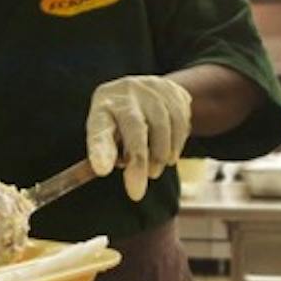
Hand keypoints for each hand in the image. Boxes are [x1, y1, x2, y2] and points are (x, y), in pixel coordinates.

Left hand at [85, 75, 191, 201]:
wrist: (146, 90)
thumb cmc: (119, 120)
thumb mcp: (105, 132)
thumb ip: (103, 151)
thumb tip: (102, 170)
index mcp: (102, 105)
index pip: (100, 128)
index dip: (100, 149)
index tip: (102, 171)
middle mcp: (125, 92)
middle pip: (134, 127)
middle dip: (139, 161)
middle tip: (137, 193)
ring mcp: (152, 87)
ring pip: (163, 125)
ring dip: (161, 154)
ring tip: (154, 172)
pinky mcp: (174, 90)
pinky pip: (181, 121)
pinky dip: (177, 143)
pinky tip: (169, 154)